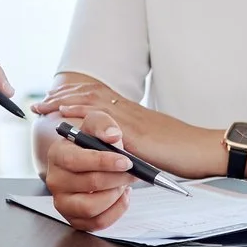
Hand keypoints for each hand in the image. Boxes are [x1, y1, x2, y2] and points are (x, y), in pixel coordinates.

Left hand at [31, 81, 219, 178]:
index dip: (78, 96)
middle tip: (42, 102)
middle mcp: (130, 111)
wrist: (205, 150)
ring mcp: (131, 119)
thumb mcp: (155, 146)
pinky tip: (66, 116)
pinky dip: (80, 113)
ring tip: (45, 106)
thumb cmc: (185, 151)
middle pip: (90, 94)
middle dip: (64, 96)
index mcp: (135, 113)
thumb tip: (120, 152)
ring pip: (91, 101)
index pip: (101, 97)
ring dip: (65, 101)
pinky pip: (101, 118)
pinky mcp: (133, 132)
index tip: (58, 100)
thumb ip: (136, 145)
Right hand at [35, 101, 135, 232]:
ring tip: (123, 184)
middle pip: (89, 184)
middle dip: (117, 178)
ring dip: (115, 196)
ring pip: (91, 207)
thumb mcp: (97, 124)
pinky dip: (115, 211)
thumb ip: (103, 124)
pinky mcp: (74, 219)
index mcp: (57, 154)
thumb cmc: (93, 144)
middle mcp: (55, 180)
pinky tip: (120, 196)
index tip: (126, 161)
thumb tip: (113, 136)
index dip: (103, 162)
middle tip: (133, 172)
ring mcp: (62, 202)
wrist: (91, 162)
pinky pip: (97, 223)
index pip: (75, 160)